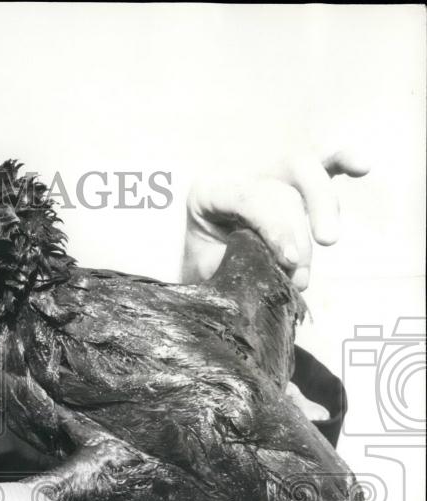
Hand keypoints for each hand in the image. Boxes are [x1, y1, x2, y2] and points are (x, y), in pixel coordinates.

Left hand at [181, 149, 369, 289]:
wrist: (203, 266)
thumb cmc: (207, 268)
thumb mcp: (210, 269)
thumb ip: (237, 265)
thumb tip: (276, 272)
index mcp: (210, 191)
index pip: (249, 198)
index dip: (275, 227)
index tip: (290, 260)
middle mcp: (239, 174)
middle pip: (280, 184)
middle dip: (298, 223)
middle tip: (302, 262)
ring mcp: (267, 173)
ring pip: (305, 172)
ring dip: (323, 207)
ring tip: (328, 241)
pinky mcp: (292, 180)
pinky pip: (321, 163)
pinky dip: (343, 162)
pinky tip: (362, 167)